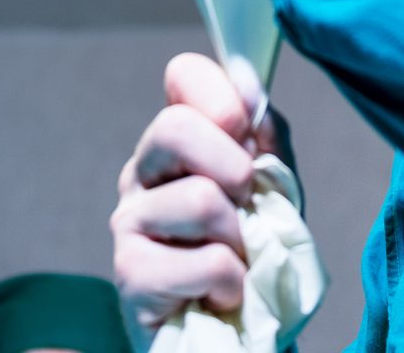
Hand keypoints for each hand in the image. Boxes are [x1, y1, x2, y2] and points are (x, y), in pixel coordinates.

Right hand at [112, 53, 292, 349]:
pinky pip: (207, 261)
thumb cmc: (252, 258)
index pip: (183, 76)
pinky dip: (232, 283)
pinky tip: (221, 295)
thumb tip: (248, 81)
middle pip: (175, 127)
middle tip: (246, 204)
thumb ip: (265, 137)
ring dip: (241, 240)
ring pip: (201, 200)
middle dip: (233, 166)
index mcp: (176, 144)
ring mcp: (129, 223)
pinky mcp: (131, 275)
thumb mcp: (273, 190)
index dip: (220, 92)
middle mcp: (142, 174)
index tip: (245, 126)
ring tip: (236, 262)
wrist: (241, 333)